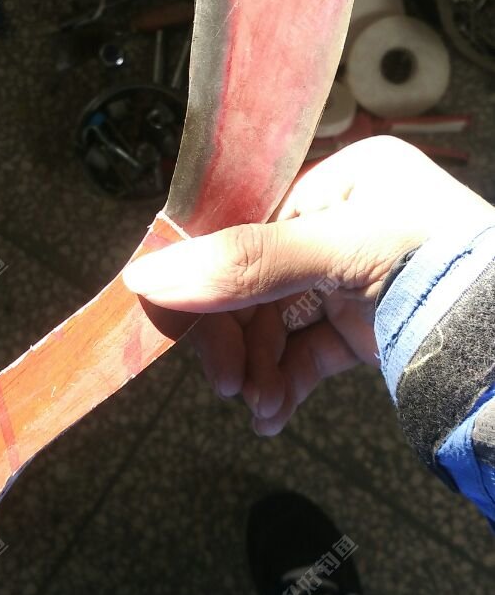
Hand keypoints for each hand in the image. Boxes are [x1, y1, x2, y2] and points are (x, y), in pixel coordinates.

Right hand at [123, 137, 493, 436]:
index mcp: (345, 179)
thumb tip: (148, 277)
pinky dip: (282, 386)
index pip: (248, 223)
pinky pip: (303, 355)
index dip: (208, 272)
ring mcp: (352, 278)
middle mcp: (346, 224)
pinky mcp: (362, 328)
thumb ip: (246, 264)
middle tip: (226, 382)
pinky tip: (272, 415)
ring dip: (259, 371)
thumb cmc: (445, 266)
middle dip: (238, 337)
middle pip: (254, 280)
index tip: (175, 319)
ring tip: (259, 407)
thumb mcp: (340, 252)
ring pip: (274, 324)